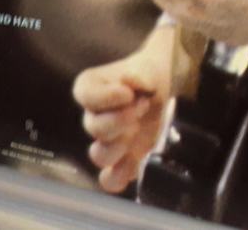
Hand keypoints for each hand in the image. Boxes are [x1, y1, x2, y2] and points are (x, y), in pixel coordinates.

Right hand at [72, 26, 172, 192]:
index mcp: (90, 88)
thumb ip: (138, 75)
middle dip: (121, 119)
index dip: (106, 98)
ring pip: (99, 155)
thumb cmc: (148, 75)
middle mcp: (92, 117)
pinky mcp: (122, 160)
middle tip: (142, 107)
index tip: (128, 93)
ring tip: (138, 129)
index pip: (85, 95)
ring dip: (120, 146)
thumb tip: (128, 82)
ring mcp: (106, 141)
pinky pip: (110, 179)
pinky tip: (135, 165)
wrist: (162, 88)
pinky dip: (119, 176)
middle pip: (93, 127)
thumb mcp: (146, 68)